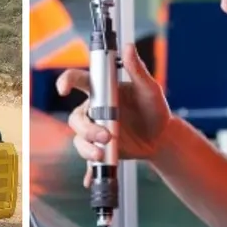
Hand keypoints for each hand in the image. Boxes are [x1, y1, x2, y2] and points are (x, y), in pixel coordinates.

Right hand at [56, 44, 170, 185]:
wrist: (162, 138)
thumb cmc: (155, 108)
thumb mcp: (150, 89)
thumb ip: (137, 69)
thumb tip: (128, 46)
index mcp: (102, 92)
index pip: (78, 81)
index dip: (66, 81)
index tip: (63, 88)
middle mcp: (94, 110)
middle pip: (76, 118)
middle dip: (87, 129)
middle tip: (106, 135)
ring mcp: (94, 130)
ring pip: (78, 139)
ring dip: (87, 148)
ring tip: (104, 153)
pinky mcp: (99, 149)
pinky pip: (88, 160)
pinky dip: (88, 171)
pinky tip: (90, 179)